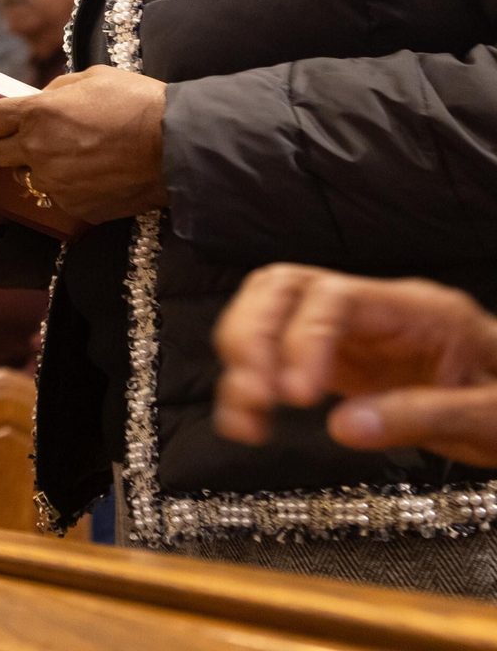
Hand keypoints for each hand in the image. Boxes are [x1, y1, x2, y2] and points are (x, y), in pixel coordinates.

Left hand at [0, 67, 168, 222]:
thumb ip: (55, 92)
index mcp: (37, 113)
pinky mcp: (75, 207)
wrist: (177, 145)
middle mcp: (38, 150)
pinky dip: (62, 187)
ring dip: (30, 169)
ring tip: (49, 160)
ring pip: (26, 177)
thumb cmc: (136, 102)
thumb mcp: (90, 79)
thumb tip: (39, 101)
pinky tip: (82, 175)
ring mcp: (55, 183)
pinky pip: (56, 196)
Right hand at [214, 264, 496, 465]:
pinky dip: (251, 380)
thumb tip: (342, 428)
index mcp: (415, 309)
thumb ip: (419, 416)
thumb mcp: (490, 418)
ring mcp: (349, 331)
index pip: (335, 298)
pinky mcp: (336, 359)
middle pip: (284, 286)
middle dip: (254, 335)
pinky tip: (249, 419)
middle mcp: (371, 309)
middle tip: (255, 393)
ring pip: (268, 309)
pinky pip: (276, 353)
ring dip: (242, 354)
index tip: (296, 395)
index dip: (302, 338)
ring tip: (244, 411)